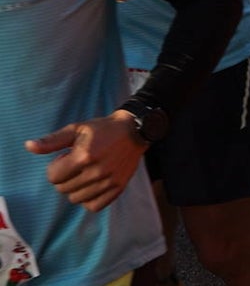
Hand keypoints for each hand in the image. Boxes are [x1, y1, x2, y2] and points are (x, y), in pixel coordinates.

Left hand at [25, 112, 147, 212]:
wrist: (135, 130)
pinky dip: (89, 199)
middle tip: (77, 165)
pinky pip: (94, 206)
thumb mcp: (76, 129)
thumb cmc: (102, 129)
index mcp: (84, 156)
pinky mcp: (118, 187)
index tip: (66, 157)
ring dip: (76, 188)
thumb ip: (52, 141)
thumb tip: (28, 146)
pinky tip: (92, 185)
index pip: (53, 177)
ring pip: (76, 199)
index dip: (56, 167)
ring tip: (86, 173)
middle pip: (63, 190)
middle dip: (65, 178)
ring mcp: (109, 181)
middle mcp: (96, 171)